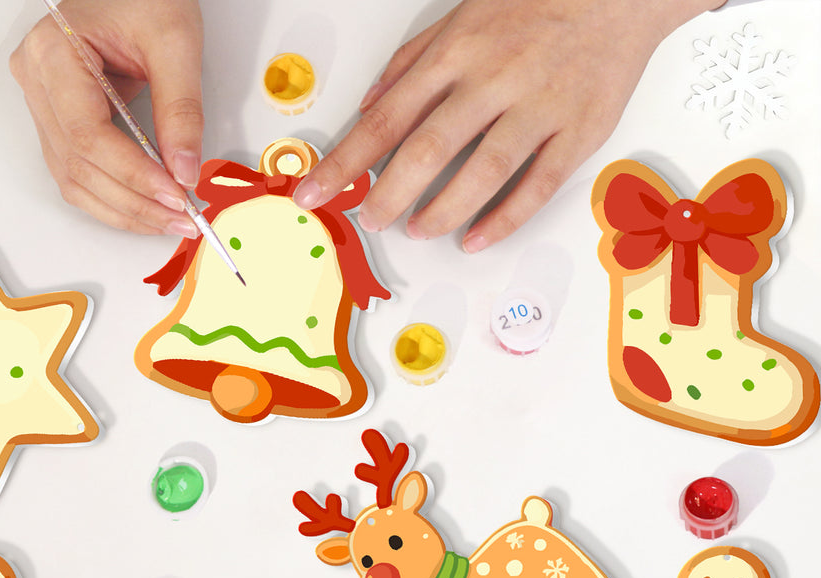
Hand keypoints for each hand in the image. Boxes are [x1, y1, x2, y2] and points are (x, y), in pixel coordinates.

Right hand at [10, 0, 202, 235]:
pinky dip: (114, 199)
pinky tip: (147, 209)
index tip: (176, 195)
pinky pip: (79, 175)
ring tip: (169, 221)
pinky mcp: (58, 122)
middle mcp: (36, 82)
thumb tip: (184, 171)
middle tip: (182, 219)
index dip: (134, 175)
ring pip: (75, 181)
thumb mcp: (174, 41)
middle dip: (135, 202)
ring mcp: (42, 105)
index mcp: (52, 53)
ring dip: (124, 210)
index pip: (89, 136)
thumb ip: (181, 109)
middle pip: (80, 166)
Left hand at [293, 0, 716, 250]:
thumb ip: (411, 65)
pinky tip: (474, 240)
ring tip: (418, 229)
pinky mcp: (578, 132)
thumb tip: (369, 108)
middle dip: (388, 192)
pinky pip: (536, 185)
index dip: (345, 161)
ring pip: (483, 171)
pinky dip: (503, 219)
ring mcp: (538, 108)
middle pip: (427, 149)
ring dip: (443, 209)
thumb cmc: (532, 6)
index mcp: (455, 55)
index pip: (385, 119)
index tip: (314, 193)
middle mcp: (492, 81)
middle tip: (369, 219)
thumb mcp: (459, 19)